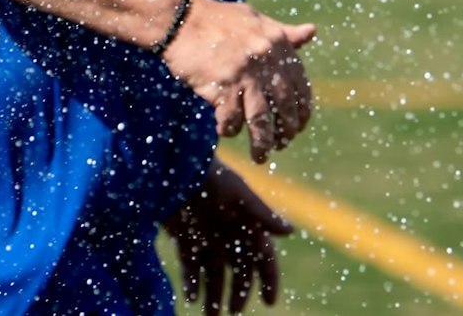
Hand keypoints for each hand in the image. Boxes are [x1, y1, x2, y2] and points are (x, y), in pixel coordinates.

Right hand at [161, 0, 314, 162]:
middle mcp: (266, 59)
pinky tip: (226, 131)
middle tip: (281, 144)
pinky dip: (230, 128)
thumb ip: (284, 33)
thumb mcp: (255, 20)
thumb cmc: (217, 19)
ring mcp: (245, 73)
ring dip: (262, 142)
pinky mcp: (222, 84)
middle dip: (285, 131)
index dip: (301, 111)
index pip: (300, 86)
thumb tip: (312, 31)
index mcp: (278, 44)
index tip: (297, 126)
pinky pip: (231, 117)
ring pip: (261, 119)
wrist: (180, 18)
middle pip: (284, 106)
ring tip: (261, 156)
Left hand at [164, 163, 293, 314]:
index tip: (270, 303)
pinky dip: (191, 283)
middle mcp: (228, 233)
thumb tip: (290, 231)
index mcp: (246, 223)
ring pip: (213, 274)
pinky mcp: (184, 238)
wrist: (171, 162)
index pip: (262, 258)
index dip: (268, 280)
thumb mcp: (236, 191)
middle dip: (237, 294)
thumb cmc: (207, 171)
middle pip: (238, 271)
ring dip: (214, 295)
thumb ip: (261, 213)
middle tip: (233, 314)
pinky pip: (190, 266)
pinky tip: (191, 298)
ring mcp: (206, 237)